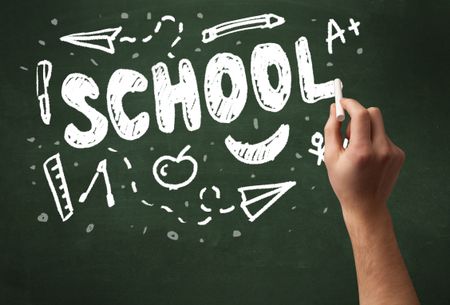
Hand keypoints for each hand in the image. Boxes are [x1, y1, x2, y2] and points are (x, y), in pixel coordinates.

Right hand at [323, 99, 404, 220]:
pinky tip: (368, 159)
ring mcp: (392, 152)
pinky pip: (384, 137)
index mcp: (361, 151)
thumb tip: (334, 109)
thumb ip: (331, 130)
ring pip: (378, 126)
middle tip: (348, 128)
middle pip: (373, 113)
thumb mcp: (330, 157)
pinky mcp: (399, 155)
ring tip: (357, 151)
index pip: (360, 115)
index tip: (342, 102)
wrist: (366, 205)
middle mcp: (380, 150)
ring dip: (366, 131)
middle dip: (359, 114)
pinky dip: (374, 141)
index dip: (350, 104)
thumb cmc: (344, 182)